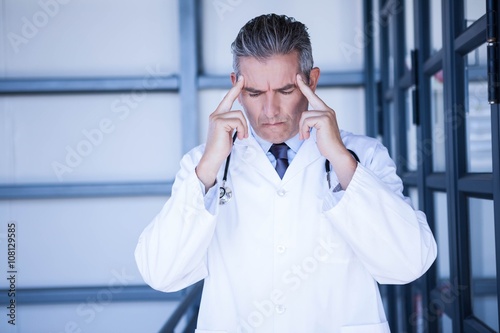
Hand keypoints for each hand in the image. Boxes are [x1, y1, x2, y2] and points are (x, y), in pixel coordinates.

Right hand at [196, 75, 247, 189]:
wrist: (212, 158)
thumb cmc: (221, 148)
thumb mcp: (229, 132)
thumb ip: (233, 123)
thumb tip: (241, 119)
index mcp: (218, 115)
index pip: (228, 99)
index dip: (235, 88)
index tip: (242, 79)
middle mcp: (215, 114)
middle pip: (238, 110)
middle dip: (244, 124)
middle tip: (243, 136)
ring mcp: (216, 118)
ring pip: (239, 116)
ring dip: (244, 128)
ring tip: (240, 138)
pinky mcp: (219, 122)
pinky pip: (238, 121)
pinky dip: (242, 130)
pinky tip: (239, 138)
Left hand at [296, 74, 356, 188]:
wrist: (336, 152)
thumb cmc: (327, 143)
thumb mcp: (318, 130)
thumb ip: (312, 122)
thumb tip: (303, 120)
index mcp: (326, 111)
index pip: (314, 97)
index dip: (305, 87)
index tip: (298, 77)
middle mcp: (327, 110)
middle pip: (305, 109)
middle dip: (302, 116)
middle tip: (301, 111)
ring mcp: (327, 113)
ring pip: (304, 116)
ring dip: (302, 129)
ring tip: (306, 137)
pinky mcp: (324, 119)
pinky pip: (306, 121)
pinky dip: (304, 130)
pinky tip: (308, 137)